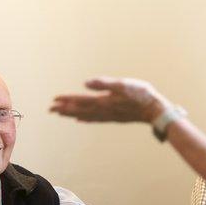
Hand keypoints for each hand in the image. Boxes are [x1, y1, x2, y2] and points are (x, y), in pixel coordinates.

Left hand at [51, 77, 170, 122]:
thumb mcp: (122, 84)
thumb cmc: (141, 95)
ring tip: (61, 114)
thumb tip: (85, 84)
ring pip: (85, 115)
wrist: (155, 110)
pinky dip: (85, 119)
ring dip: (72, 114)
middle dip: (64, 109)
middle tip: (50, 110)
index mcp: (103, 101)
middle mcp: (103, 110)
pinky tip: (80, 120)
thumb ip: (103, 84)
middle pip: (79, 110)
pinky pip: (95, 119)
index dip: (66, 100)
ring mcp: (108, 116)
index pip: (80, 100)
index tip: (54, 100)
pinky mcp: (114, 118)